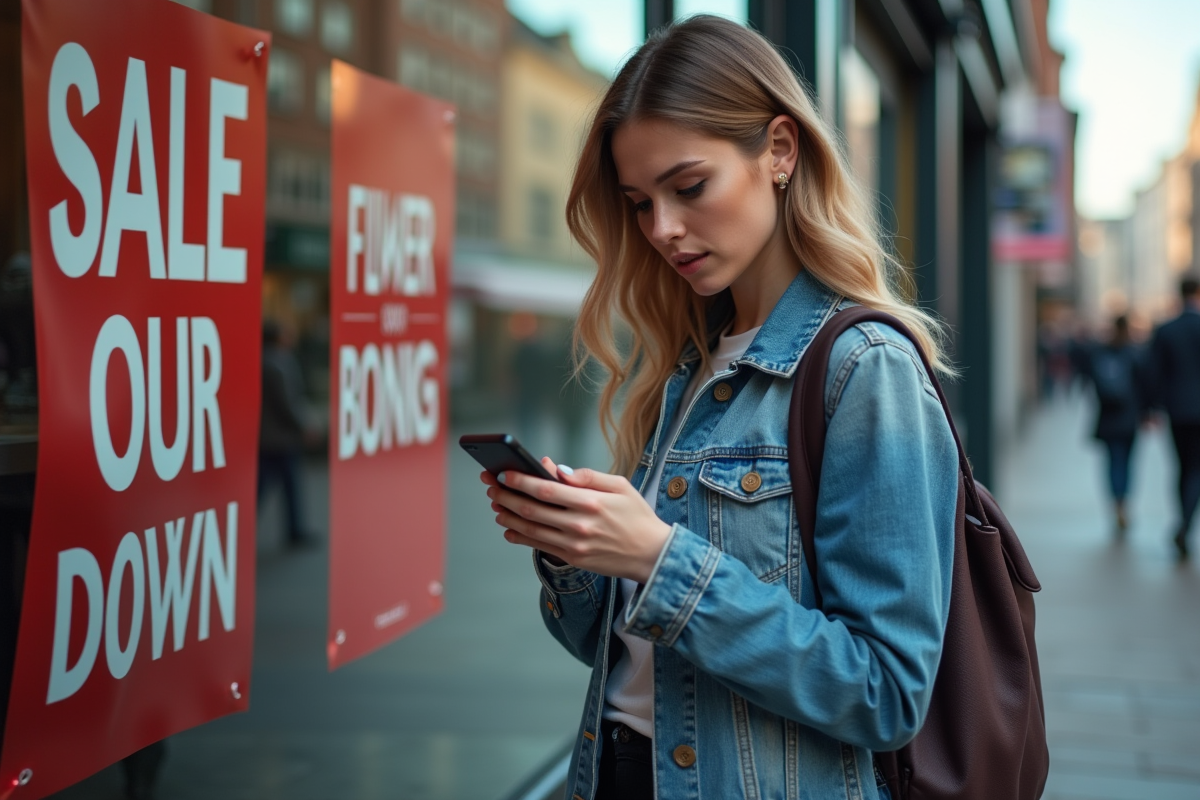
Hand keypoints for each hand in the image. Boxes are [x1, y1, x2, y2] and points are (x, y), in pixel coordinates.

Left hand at [480, 457, 672, 582]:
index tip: (504, 473)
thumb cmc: (637, 516)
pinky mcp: (573, 559)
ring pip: (531, 529)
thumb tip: (557, 469)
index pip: (546, 489)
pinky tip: (509, 528)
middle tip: (491, 485)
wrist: (653, 555)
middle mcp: (579, 525)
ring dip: (508, 516)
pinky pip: (539, 547)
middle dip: (506, 496)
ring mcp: (574, 545)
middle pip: (532, 509)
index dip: (521, 481)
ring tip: (495, 505)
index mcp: (591, 502)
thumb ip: (588, 476)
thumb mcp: (620, 486)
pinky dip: (520, 537)